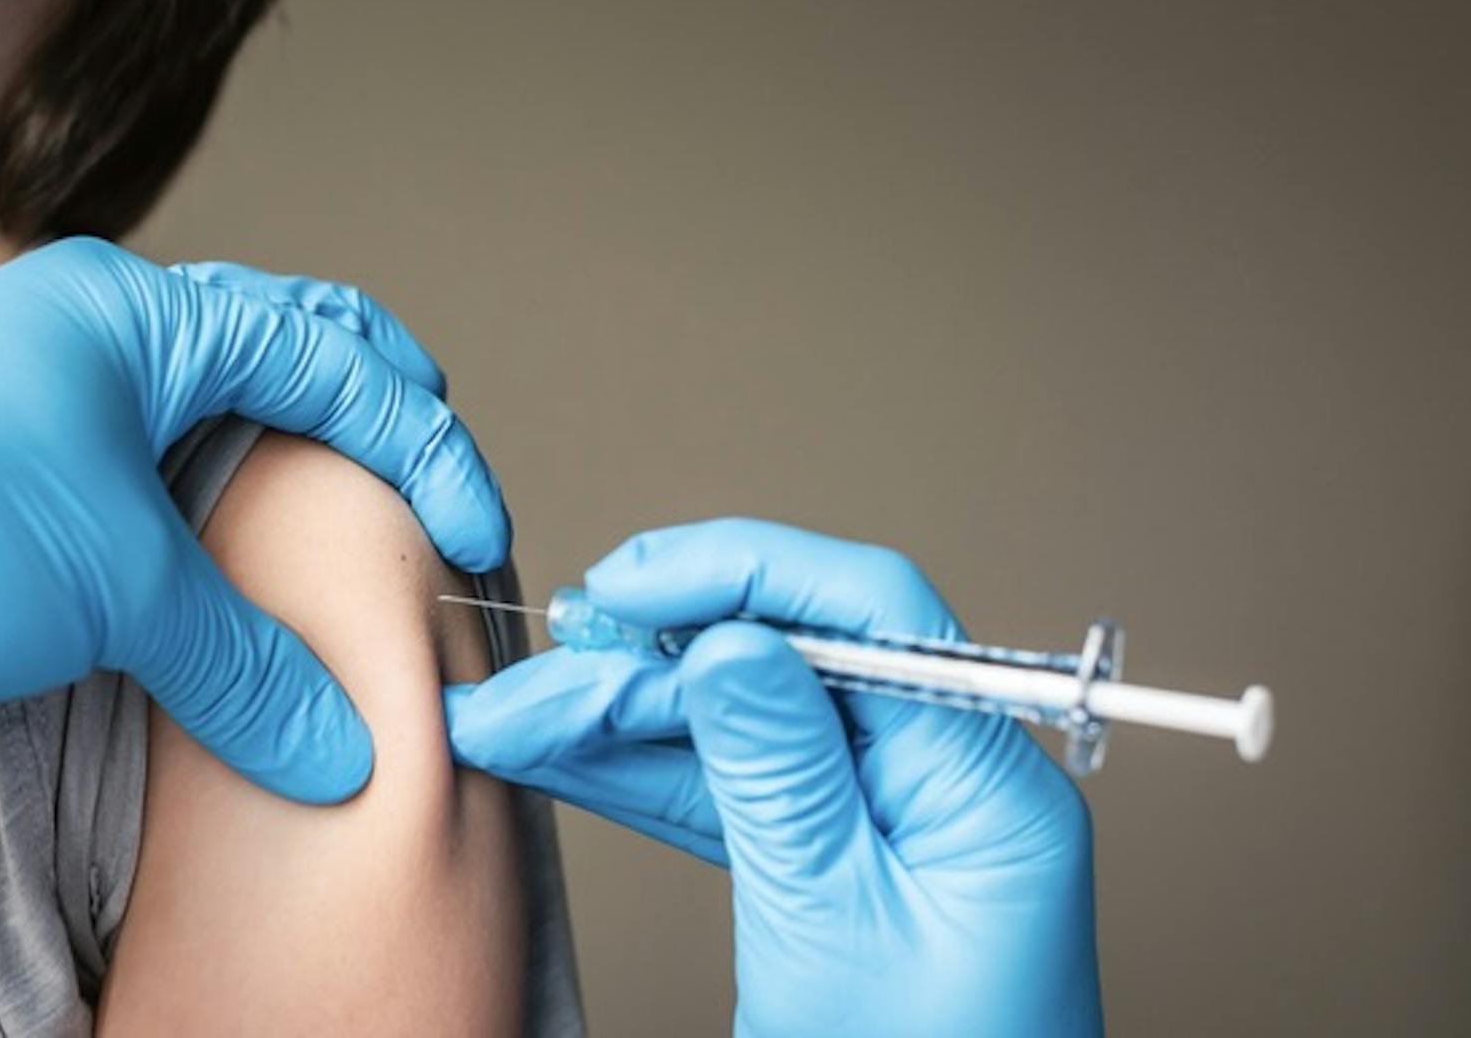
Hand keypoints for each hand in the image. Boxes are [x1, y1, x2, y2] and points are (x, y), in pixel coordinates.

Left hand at [0, 237, 509, 868]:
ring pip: (189, 397)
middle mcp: (79, 317)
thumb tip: (339, 747)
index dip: (421, 446)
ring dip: (272, 449)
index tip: (471, 533)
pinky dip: (189, 487)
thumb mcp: (120, 592)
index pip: (329, 358)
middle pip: (270, 343)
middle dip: (363, 408)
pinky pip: (120, 444)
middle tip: (426, 474)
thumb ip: (247, 664)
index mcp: (136, 311)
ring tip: (327, 516)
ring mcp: (19, 371)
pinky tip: (197, 549)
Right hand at [446, 519, 1100, 1035]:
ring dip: (623, 721)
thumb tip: (733, 643)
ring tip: (516, 718)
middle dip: (648, 666)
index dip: (740, 572)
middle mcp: (942, 782)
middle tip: (538, 675)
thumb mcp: (834, 930)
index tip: (632, 584)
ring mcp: (885, 822)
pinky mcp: (837, 864)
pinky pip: (734, 797)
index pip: (870, 612)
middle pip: (783, 667)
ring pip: (740, 732)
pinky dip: (645, 778)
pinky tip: (564, 755)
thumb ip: (782, 779)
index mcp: (985, 784)